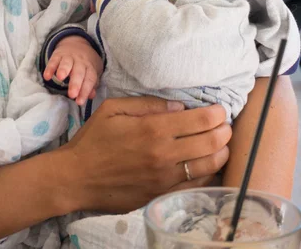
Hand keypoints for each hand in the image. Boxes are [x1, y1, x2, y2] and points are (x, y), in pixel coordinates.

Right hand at [43, 36, 102, 104]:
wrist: (77, 42)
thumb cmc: (86, 63)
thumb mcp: (93, 72)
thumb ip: (92, 84)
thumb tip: (91, 95)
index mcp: (91, 67)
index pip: (90, 79)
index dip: (85, 91)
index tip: (80, 102)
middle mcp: (81, 61)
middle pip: (79, 72)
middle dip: (75, 83)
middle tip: (72, 95)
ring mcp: (69, 57)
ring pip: (67, 63)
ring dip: (63, 70)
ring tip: (60, 78)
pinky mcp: (58, 54)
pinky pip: (54, 60)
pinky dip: (50, 68)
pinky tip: (47, 76)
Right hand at [55, 97, 231, 213]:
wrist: (76, 178)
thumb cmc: (93, 140)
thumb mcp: (114, 109)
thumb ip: (148, 104)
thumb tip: (179, 106)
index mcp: (152, 129)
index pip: (200, 120)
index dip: (217, 113)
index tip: (219, 109)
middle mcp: (164, 154)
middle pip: (211, 142)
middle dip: (225, 130)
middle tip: (225, 124)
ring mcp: (165, 178)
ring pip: (209, 166)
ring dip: (222, 152)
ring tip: (221, 143)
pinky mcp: (162, 195)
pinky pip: (195, 186)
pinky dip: (208, 174)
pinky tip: (208, 165)